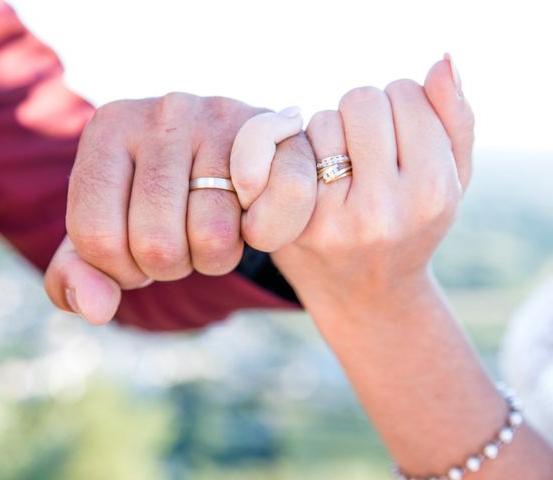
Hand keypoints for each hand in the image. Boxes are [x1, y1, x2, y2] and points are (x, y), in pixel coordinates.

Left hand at [44, 93, 314, 323]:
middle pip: (156, 244)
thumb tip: (94, 310)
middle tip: (179, 241)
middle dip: (170, 266)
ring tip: (213, 226)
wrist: (233, 157)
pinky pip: (270, 212)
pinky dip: (266, 234)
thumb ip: (80, 273)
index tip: (136, 254)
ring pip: (214, 237)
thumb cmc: (159, 201)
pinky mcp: (274, 133)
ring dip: (216, 257)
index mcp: (108, 129)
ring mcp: (223, 118)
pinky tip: (252, 216)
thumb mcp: (108, 232)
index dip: (120, 269)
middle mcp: (165, 113)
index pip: (96, 237)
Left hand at [232, 56, 474, 325]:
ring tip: (341, 167)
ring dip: (330, 133)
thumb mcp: (452, 180)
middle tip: (365, 148)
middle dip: (363, 115)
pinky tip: (311, 178)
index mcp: (431, 192)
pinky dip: (300, 151)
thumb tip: (441, 63)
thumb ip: (455, 120)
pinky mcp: (294, 226)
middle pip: (361, 100)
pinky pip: (289, 150)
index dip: (399, 106)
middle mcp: (382, 209)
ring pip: (322, 120)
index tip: (397, 135)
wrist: (366, 296)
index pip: (404, 94)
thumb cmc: (412, 226)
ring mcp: (332, 220)